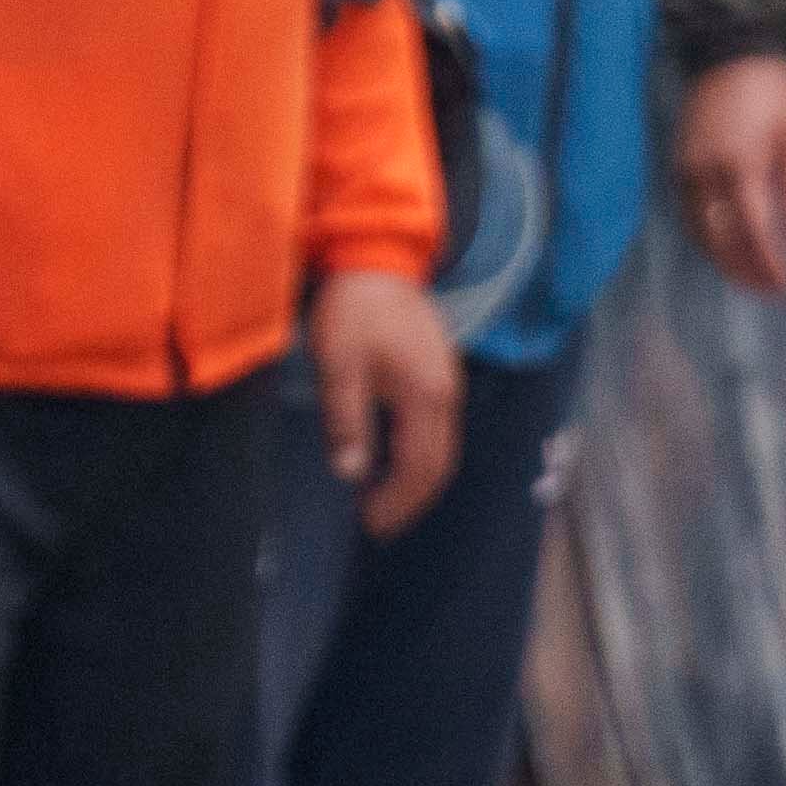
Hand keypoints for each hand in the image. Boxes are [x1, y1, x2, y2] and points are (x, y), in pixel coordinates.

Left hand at [312, 267, 462, 537]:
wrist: (377, 260)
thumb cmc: (353, 310)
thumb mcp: (338, 364)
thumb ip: (346, 419)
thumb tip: (350, 472)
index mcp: (425, 396)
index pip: (418, 466)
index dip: (396, 501)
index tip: (370, 523)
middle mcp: (446, 395)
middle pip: (438, 465)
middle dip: (410, 501)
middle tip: (378, 525)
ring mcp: (447, 384)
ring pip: (443, 449)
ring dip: (417, 482)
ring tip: (385, 503)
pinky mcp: (439, 375)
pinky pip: (439, 430)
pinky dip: (421, 457)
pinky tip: (394, 463)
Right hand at [675, 55, 785, 296]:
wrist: (729, 52)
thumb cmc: (776, 92)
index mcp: (743, 165)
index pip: (754, 231)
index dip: (769, 263)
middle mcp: (708, 173)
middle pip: (721, 239)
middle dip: (744, 270)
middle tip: (768, 292)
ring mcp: (688, 169)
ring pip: (699, 230)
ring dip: (722, 259)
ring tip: (747, 277)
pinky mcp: (680, 163)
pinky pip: (689, 213)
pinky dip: (706, 237)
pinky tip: (724, 246)